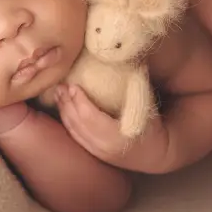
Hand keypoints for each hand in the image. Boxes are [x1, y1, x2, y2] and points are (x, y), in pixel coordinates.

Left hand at [56, 84, 170, 173]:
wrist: (153, 153)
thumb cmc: (151, 125)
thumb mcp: (145, 106)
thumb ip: (135, 85)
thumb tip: (126, 57)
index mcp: (118, 137)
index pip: (90, 117)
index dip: (79, 101)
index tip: (73, 85)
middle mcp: (104, 147)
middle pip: (78, 124)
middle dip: (66, 104)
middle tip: (60, 85)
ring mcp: (97, 152)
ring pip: (74, 130)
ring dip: (63, 111)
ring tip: (58, 93)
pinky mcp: (93, 152)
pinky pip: (75, 135)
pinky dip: (67, 120)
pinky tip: (63, 106)